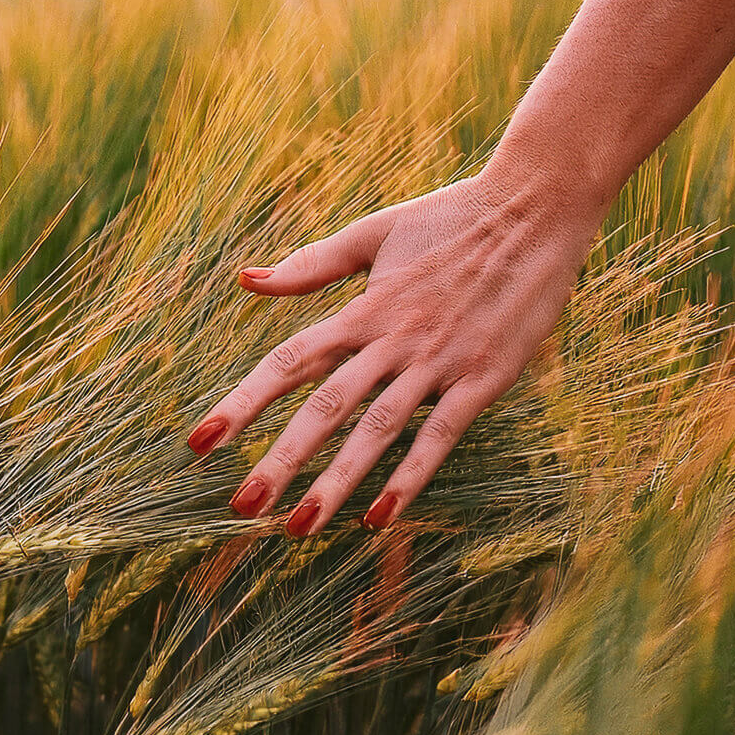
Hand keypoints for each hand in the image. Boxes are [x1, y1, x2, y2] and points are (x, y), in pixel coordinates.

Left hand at [186, 171, 603, 535]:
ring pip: (377, 430)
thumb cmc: (451, 218)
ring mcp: (437, 361)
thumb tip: (245, 279)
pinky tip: (379, 518)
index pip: (288, 362)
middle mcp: (392, 339)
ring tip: (299, 526)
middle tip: (241, 506)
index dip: (242, 403)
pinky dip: (408, 478)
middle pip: (325, 406)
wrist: (535, 208)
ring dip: (337, 481)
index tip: (200, 443)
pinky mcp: (482, 378)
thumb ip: (311, 265)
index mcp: (361, 309)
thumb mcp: (374, 233)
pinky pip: (438, 436)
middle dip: (280, 459)